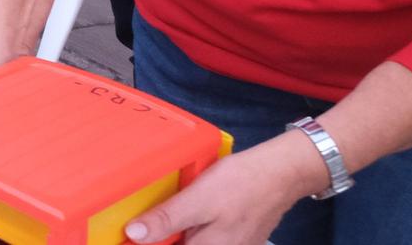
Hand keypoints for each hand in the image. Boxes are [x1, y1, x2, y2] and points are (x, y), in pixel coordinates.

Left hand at [125, 132, 327, 243]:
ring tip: (159, 221)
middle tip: (143, 226)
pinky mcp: (237, 239)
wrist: (281, 174)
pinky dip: (191, 231)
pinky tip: (188, 215)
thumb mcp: (198, 199)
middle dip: (165, 236)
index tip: (130, 237)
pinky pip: (208, 239)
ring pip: (193, 241)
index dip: (150, 242)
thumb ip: (167, 219)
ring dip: (178, 233)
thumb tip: (135, 235)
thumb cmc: (241, 184)